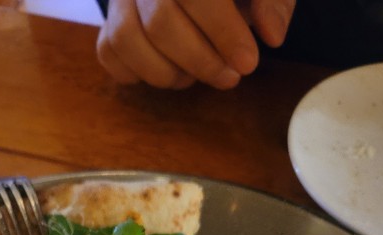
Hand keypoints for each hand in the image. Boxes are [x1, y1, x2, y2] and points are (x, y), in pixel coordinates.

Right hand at [96, 0, 295, 89]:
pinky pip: (109, 53)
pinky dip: (138, 74)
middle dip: (200, 60)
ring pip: (127, 40)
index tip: (247, 63)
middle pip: (159, 22)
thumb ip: (273, 2)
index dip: (222, 32)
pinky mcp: (109, 21)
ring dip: (167, 73)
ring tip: (198, 75)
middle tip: (230, 78)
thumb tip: (272, 34)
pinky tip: (170, 72)